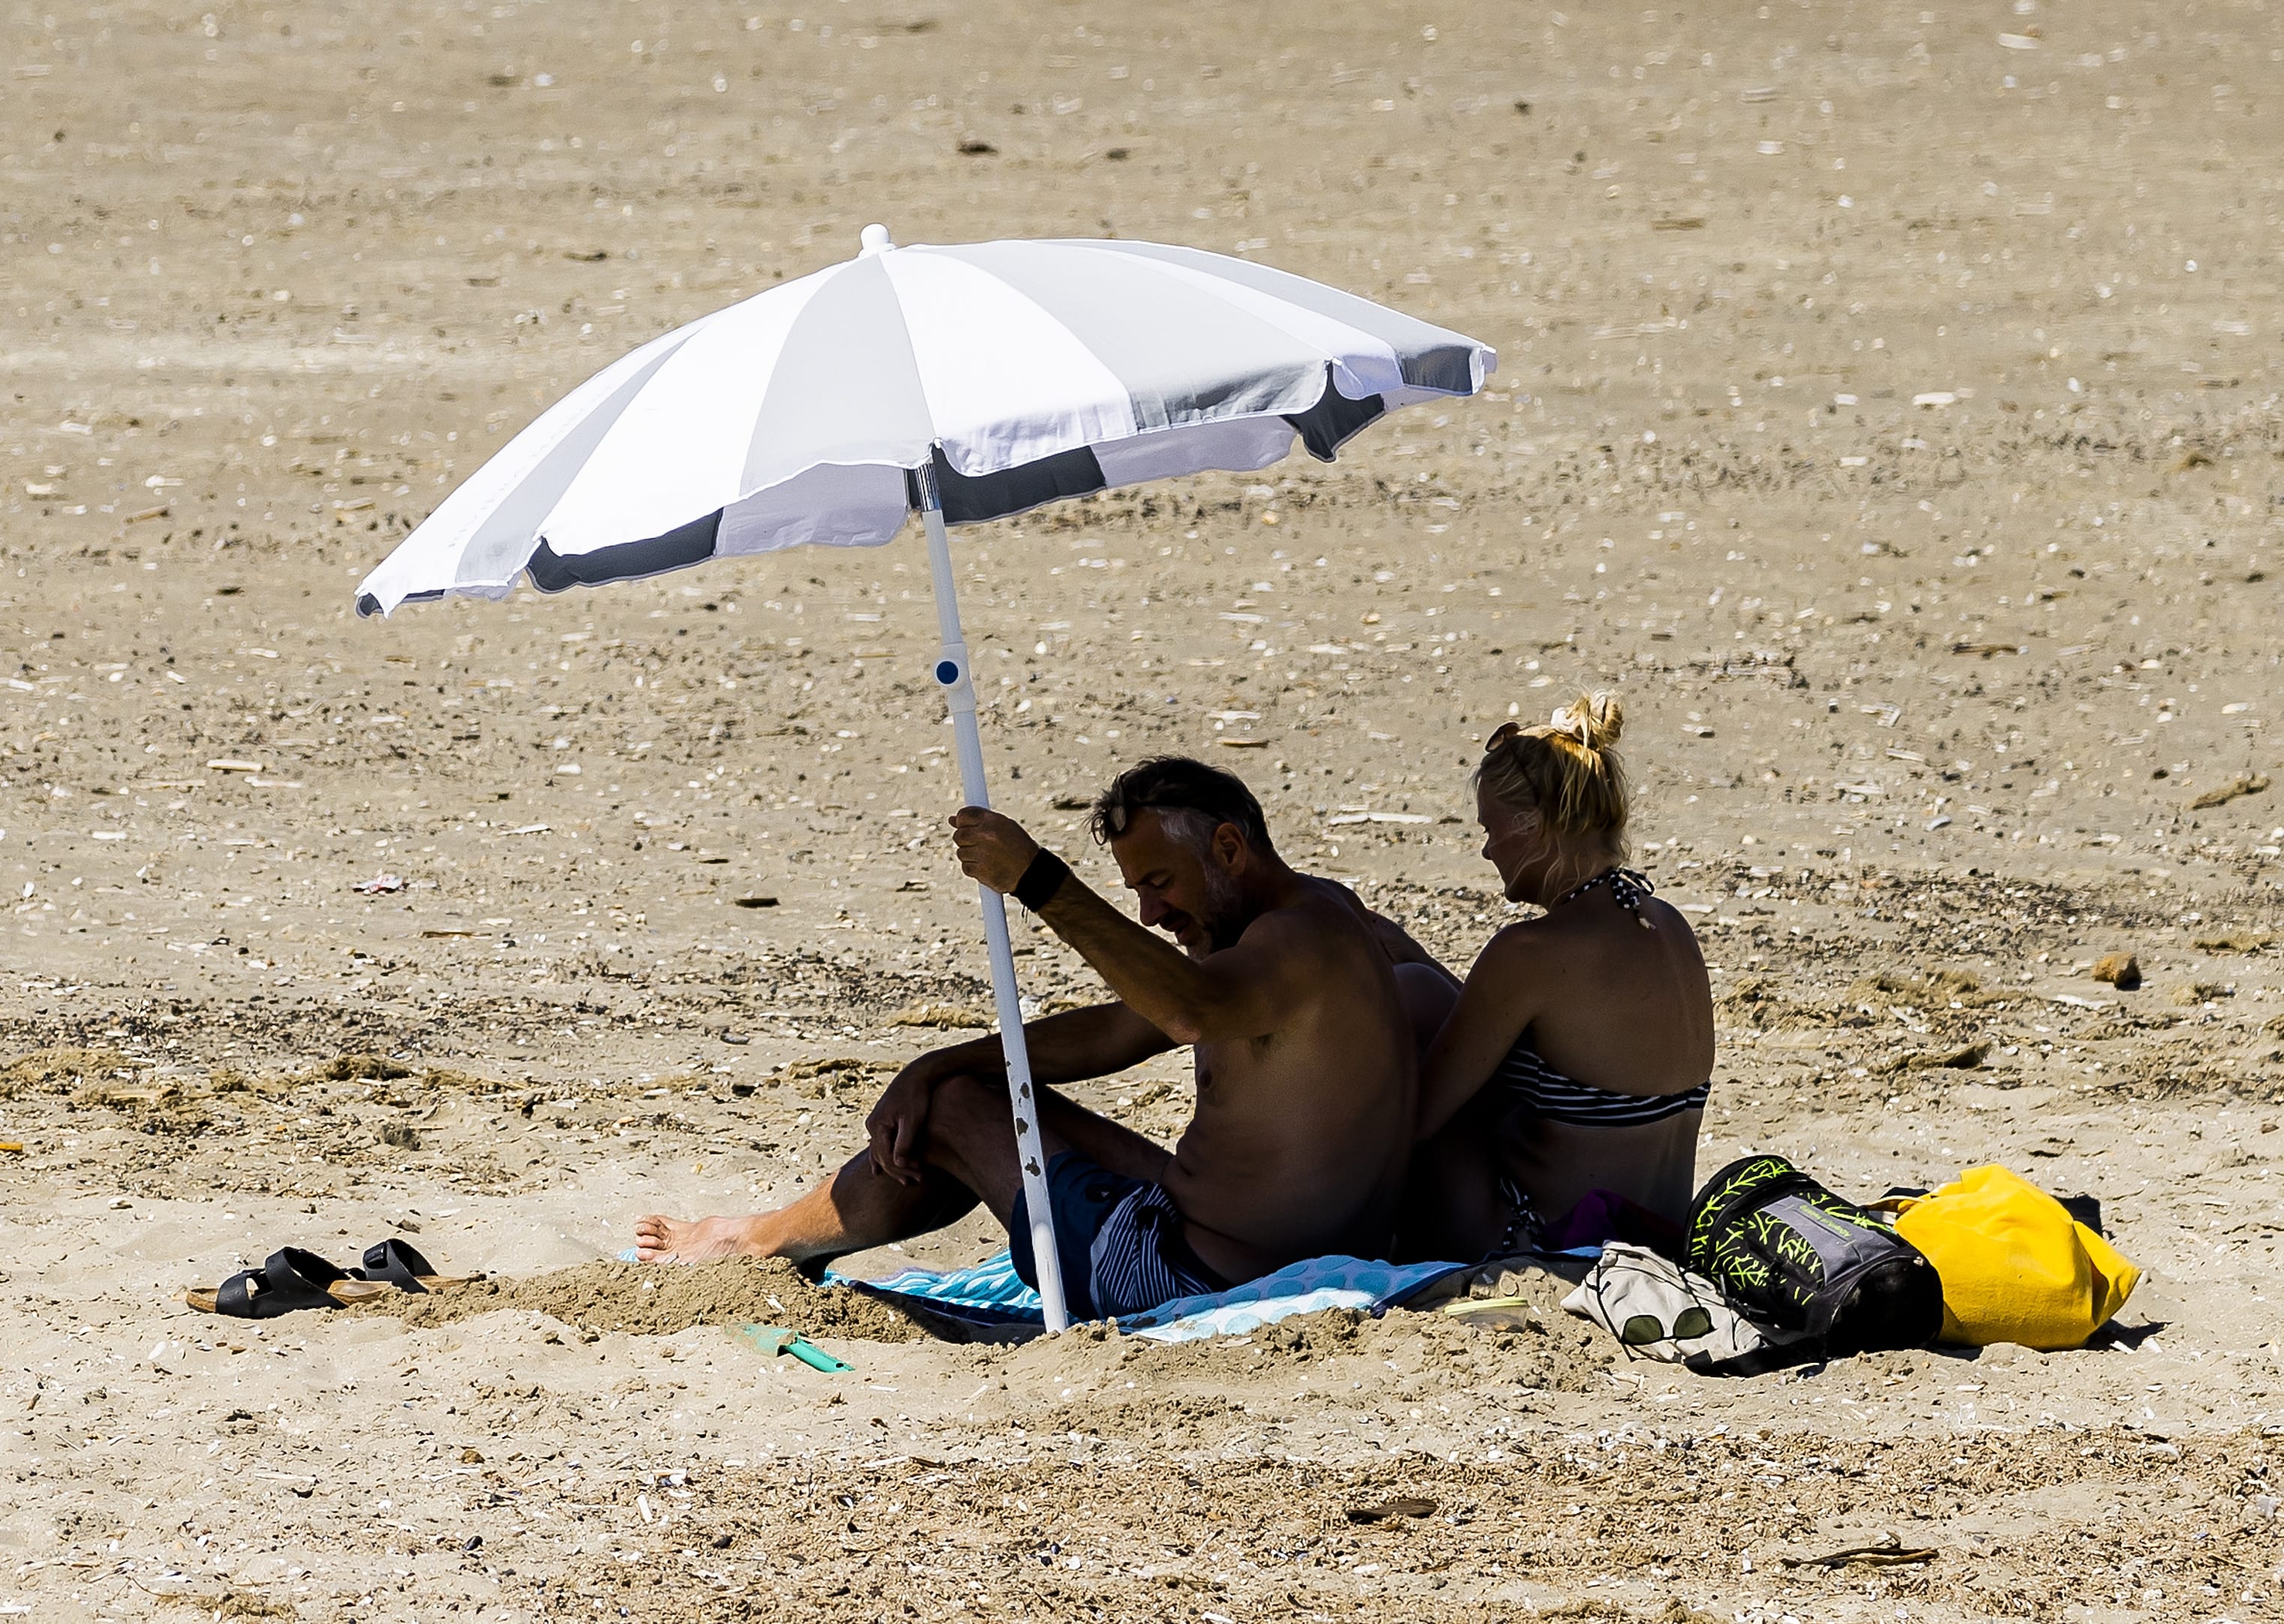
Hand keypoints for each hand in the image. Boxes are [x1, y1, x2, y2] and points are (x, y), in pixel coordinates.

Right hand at [865, 1059, 938, 1183]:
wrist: (917, 1075)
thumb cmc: (917, 1095)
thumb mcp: (912, 1119)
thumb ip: (904, 1142)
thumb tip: (899, 1164)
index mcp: (877, 1125)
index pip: (885, 1157)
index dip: (902, 1169)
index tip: (920, 1174)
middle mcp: (872, 1126)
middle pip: (882, 1157)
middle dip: (899, 1171)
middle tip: (918, 1181)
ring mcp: (875, 1124)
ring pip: (881, 1153)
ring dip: (894, 1167)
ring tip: (908, 1180)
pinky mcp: (882, 1122)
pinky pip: (881, 1145)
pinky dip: (885, 1158)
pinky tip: (881, 1171)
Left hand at [948, 805, 1041, 893]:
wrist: (1031, 872)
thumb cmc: (1018, 846)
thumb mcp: (1005, 826)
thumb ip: (980, 821)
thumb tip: (952, 820)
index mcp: (993, 821)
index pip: (964, 815)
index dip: (962, 821)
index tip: (964, 825)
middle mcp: (986, 835)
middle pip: (959, 835)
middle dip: (964, 839)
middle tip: (977, 844)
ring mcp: (981, 854)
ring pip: (960, 852)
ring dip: (969, 855)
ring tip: (987, 856)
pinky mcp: (979, 871)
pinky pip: (966, 867)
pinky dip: (973, 868)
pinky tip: (987, 866)